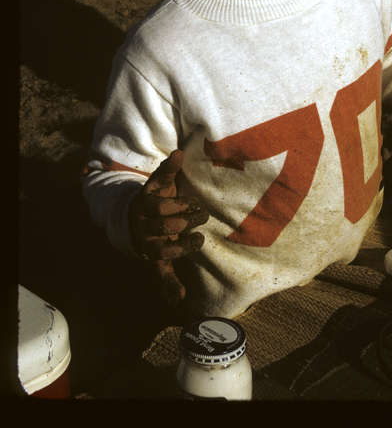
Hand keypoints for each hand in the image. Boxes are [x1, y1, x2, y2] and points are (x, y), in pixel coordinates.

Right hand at [128, 150, 209, 305]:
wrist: (132, 220)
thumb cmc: (153, 198)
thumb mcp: (157, 183)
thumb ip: (168, 169)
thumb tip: (179, 153)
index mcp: (144, 206)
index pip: (162, 207)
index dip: (181, 204)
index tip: (194, 202)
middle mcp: (144, 227)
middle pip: (166, 227)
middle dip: (187, 221)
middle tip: (201, 216)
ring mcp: (148, 245)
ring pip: (165, 250)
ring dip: (185, 246)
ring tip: (198, 239)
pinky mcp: (154, 260)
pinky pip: (160, 275)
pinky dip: (170, 287)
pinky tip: (182, 297)